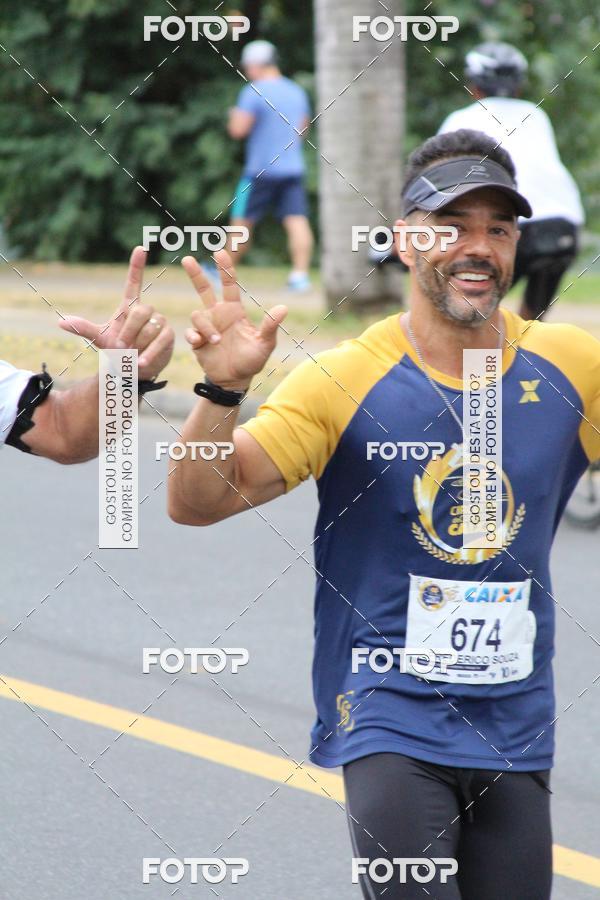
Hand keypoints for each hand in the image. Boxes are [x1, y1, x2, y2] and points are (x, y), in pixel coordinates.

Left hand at [58, 246, 174, 380]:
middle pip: (140, 312)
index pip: (133, 283)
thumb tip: (61, 322)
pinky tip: (141, 362)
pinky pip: (160, 341)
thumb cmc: (118, 351)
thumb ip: (84, 329)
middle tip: (121, 346)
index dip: (136, 266)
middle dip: (129, 331)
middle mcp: (147, 311)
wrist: (133, 370)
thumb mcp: (100, 339)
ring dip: (137, 344)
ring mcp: (160, 322)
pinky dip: (149, 353)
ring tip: (132, 356)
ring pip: (150, 328)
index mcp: (129, 307)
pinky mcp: (169, 336)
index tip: (140, 249)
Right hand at [182, 249, 286, 388]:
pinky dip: (195, 336)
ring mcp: (206, 327)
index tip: (221, 252)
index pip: (229, 285)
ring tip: (217, 342)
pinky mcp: (196, 340)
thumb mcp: (265, 344)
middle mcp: (218, 315)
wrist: (234, 380)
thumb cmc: (252, 361)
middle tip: (187, 259)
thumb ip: (270, 326)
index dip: (225, 269)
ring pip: (198, 315)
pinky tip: (201, 343)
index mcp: (234, 311)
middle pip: (204, 289)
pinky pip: (190, 332)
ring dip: (207, 327)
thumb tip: (283, 309)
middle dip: (196, 273)